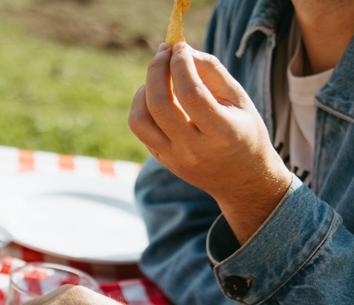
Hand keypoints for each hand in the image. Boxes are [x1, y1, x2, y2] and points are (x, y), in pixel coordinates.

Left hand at [128, 43, 293, 242]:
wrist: (241, 179)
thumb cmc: (244, 131)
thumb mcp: (238, 100)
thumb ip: (212, 72)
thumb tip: (181, 51)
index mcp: (221, 133)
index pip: (191, 94)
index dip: (181, 65)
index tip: (179, 47)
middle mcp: (193, 150)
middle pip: (159, 106)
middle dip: (156, 72)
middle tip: (162, 52)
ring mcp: (173, 159)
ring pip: (140, 121)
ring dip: (143, 91)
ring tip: (158, 76)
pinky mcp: (161, 160)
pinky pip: (141, 130)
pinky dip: (143, 106)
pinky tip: (158, 95)